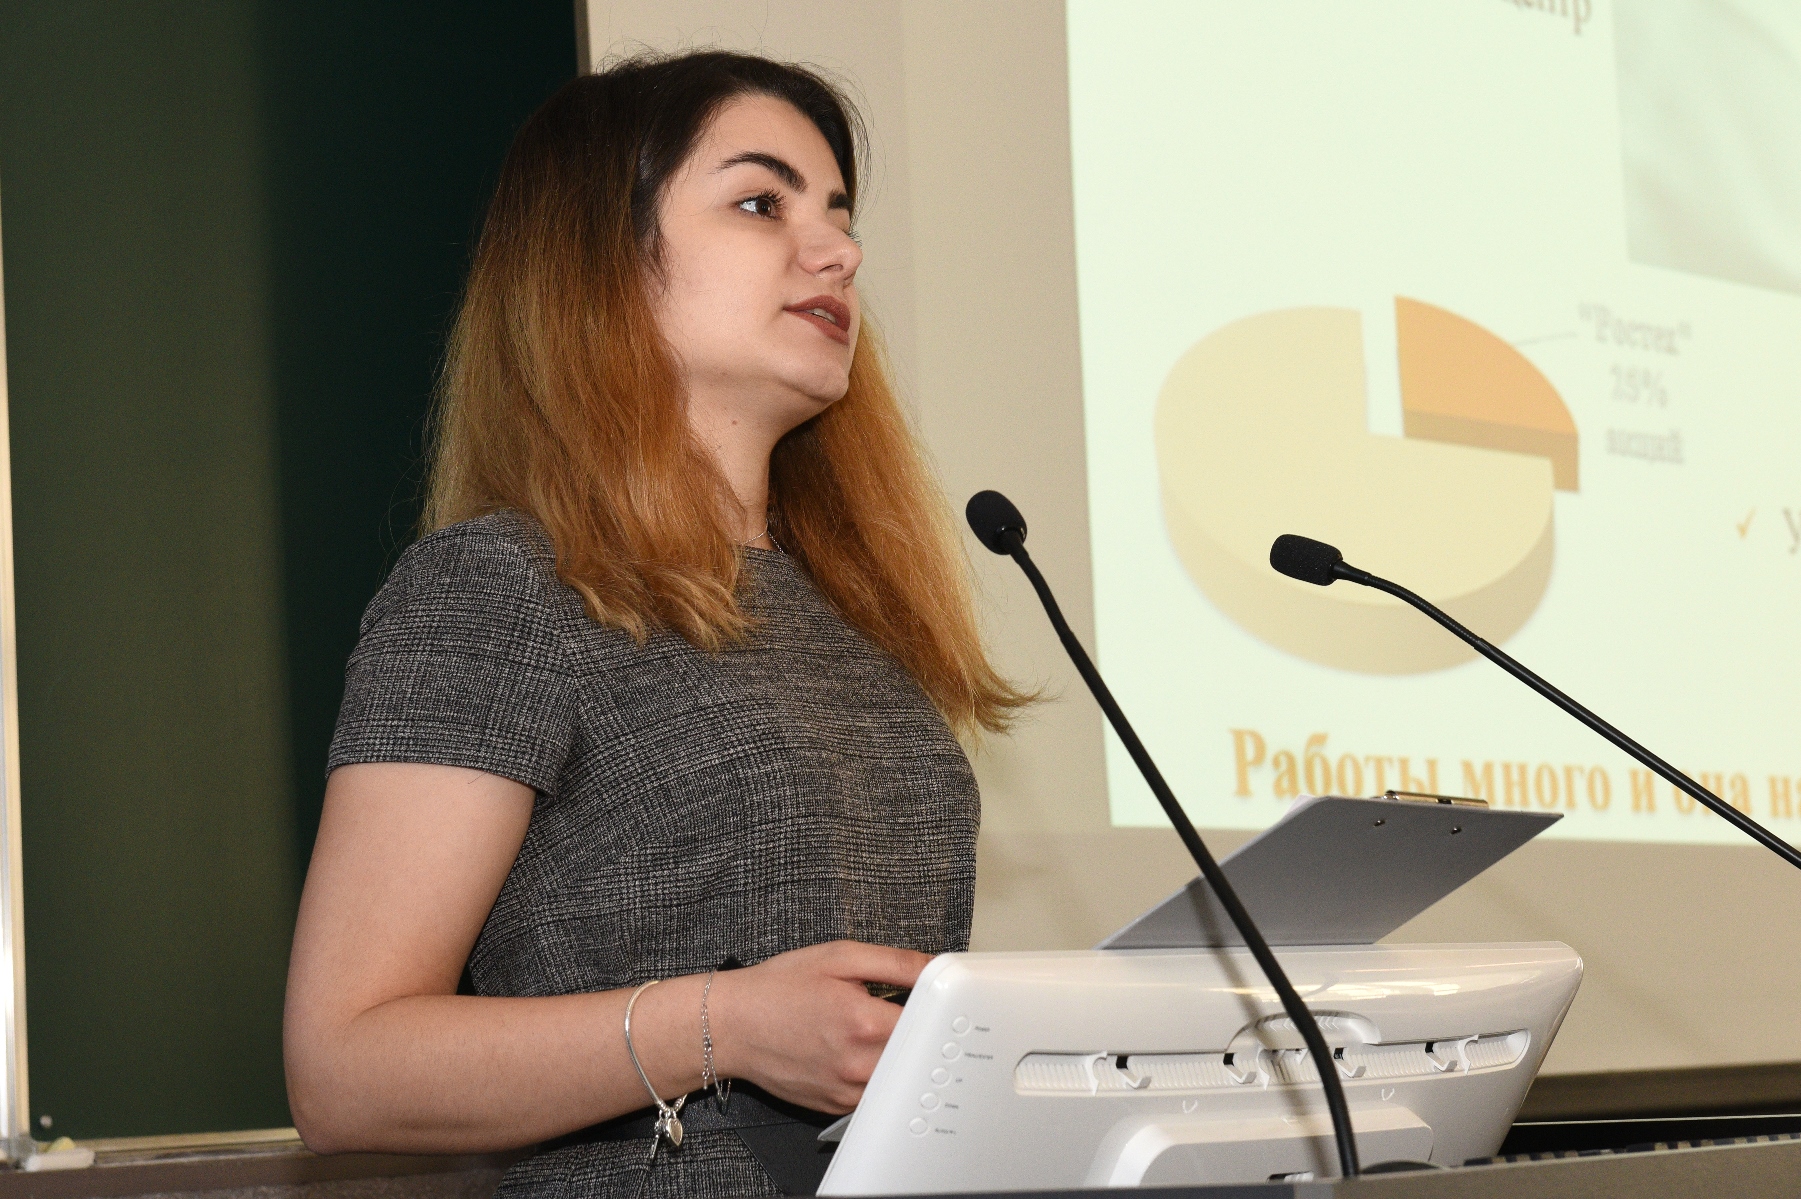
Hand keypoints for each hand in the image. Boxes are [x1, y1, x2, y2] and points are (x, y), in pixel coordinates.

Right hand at [708, 940, 931, 1113]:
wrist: (732, 1026)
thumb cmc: (778, 988)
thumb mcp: (839, 957)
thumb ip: (895, 963)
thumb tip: (934, 966)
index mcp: (864, 1023)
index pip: (928, 1020)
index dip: (935, 1006)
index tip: (933, 998)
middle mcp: (858, 1064)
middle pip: (918, 1053)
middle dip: (918, 1031)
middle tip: (899, 1011)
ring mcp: (847, 1091)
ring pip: (899, 1078)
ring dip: (898, 1055)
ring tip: (872, 1031)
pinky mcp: (836, 1107)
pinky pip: (875, 1095)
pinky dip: (876, 1075)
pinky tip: (857, 1053)